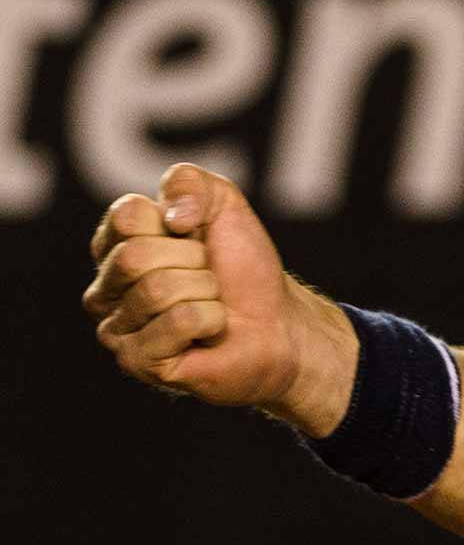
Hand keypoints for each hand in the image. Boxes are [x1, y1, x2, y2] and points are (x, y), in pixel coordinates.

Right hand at [82, 163, 357, 435]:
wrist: (277, 320)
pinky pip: (178, 321)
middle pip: (135, 256)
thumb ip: (188, 181)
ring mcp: (116, 330)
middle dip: (193, 260)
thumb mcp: (223, 203)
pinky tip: (209, 331)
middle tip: (208, 275)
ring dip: (205, 290)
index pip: (127, 217)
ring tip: (210, 302)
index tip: (196, 236)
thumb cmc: (243, 264)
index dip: (179, 221)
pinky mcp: (138, 362)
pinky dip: (210, 319)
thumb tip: (171, 215)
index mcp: (115, 246)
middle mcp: (104, 289)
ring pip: (158, 289)